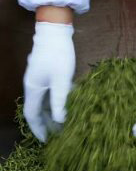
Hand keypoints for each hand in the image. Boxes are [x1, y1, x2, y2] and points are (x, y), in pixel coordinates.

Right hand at [23, 22, 75, 141]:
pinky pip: (50, 90)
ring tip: (64, 121)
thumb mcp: (62, 79)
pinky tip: (68, 102)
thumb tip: (59, 121)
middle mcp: (33, 85)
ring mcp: (39, 77)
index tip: (46, 140)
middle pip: (38, 109)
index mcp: (33, 89)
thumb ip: (60, 100)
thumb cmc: (58, 54)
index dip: (38, 129)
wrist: (56, 30)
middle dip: (47, 122)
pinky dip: (57, 99)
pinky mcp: (46, 70)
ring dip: (53, 111)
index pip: (32, 115)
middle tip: (58, 134)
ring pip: (44, 99)